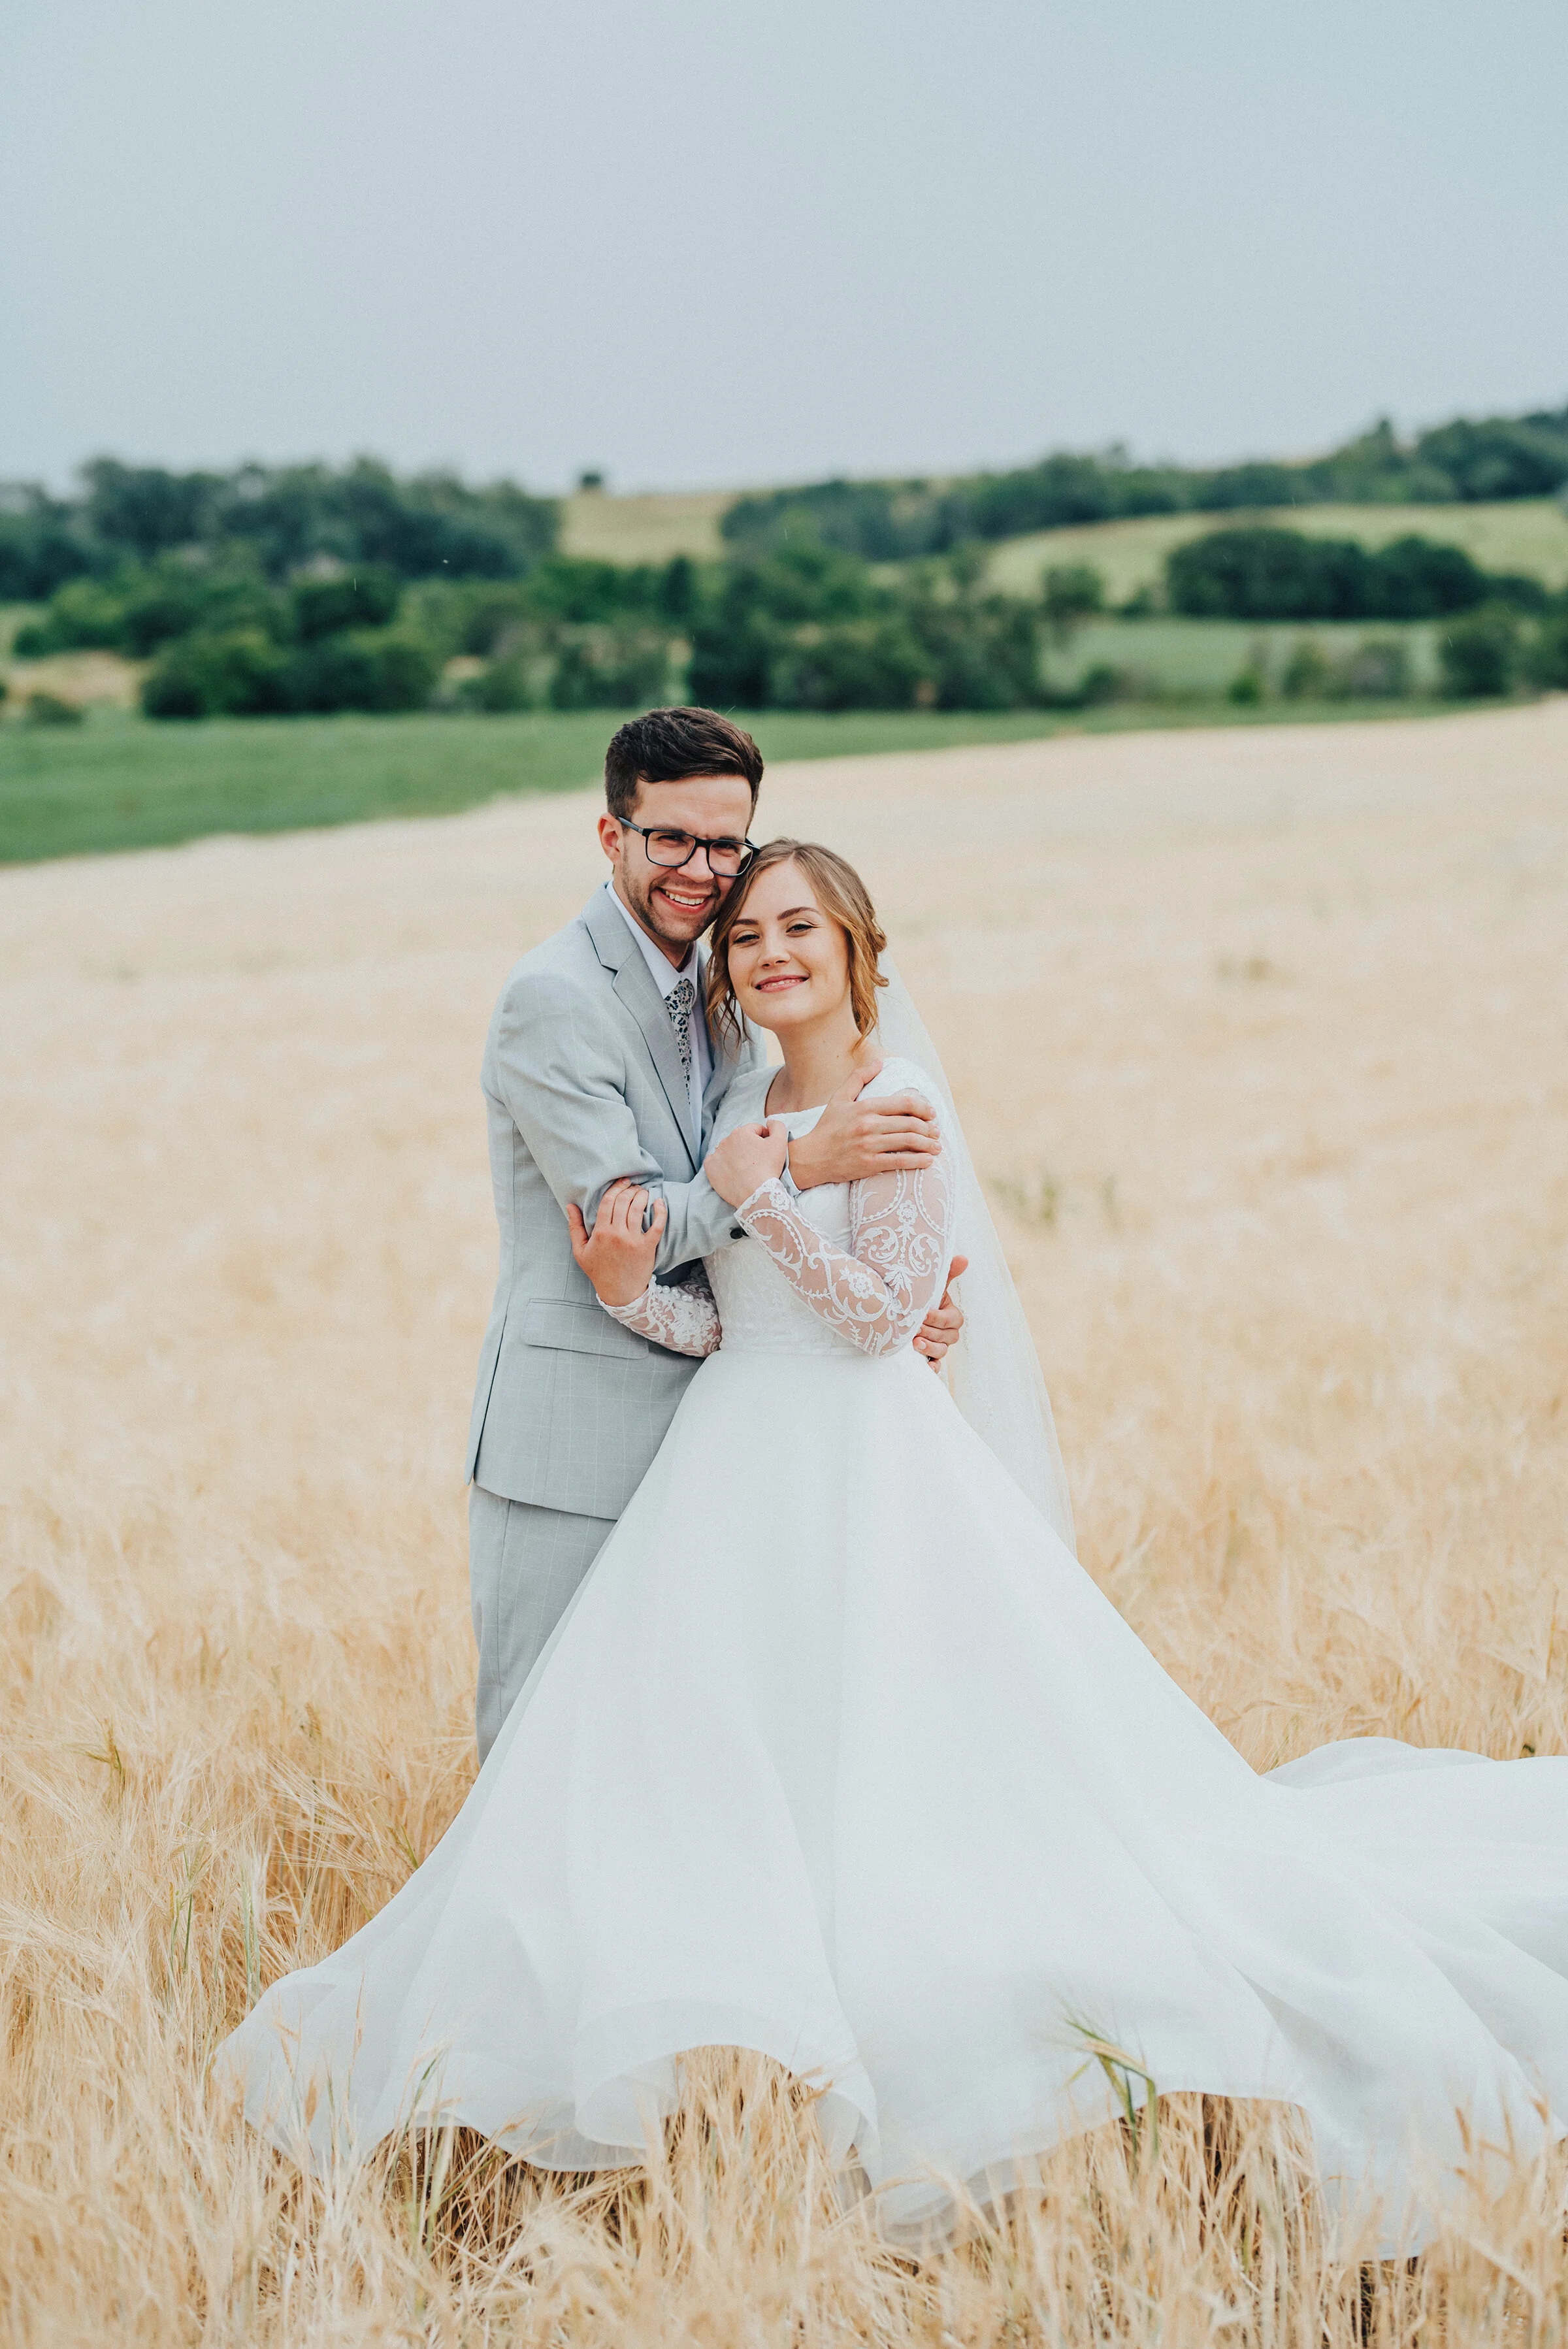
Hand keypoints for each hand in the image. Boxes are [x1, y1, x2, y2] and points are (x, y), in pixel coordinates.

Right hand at [566, 1179, 665, 1306]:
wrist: (619, 1292)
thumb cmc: (598, 1271)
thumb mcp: (580, 1251)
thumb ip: (574, 1227)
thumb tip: (570, 1206)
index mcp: (600, 1232)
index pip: (608, 1201)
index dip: (615, 1188)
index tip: (622, 1182)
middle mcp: (617, 1234)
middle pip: (623, 1201)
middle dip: (629, 1189)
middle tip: (633, 1185)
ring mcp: (633, 1240)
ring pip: (638, 1209)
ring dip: (642, 1195)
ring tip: (643, 1191)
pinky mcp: (647, 1247)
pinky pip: (657, 1225)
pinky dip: (660, 1211)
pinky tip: (659, 1202)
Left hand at [705, 1118, 789, 1208]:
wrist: (755, 1194)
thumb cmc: (768, 1168)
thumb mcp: (780, 1143)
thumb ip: (777, 1126)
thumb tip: (769, 1122)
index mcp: (741, 1132)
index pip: (755, 1130)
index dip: (764, 1139)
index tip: (768, 1152)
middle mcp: (726, 1140)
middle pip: (741, 1141)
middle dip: (749, 1148)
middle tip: (758, 1162)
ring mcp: (716, 1154)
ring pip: (729, 1151)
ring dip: (736, 1156)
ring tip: (747, 1170)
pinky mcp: (710, 1168)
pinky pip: (717, 1163)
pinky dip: (724, 1166)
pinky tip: (734, 1173)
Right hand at [786, 1062, 941, 1190]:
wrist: (811, 1157)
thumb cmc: (827, 1127)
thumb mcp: (839, 1098)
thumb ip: (859, 1078)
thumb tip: (878, 1061)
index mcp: (865, 1107)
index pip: (903, 1103)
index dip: (923, 1107)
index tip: (931, 1113)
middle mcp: (869, 1125)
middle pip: (910, 1123)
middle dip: (929, 1128)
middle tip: (937, 1131)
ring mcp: (870, 1145)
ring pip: (908, 1142)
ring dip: (928, 1144)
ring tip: (937, 1146)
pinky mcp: (869, 1164)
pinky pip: (900, 1162)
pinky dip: (918, 1161)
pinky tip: (928, 1161)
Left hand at [915, 1255, 968, 1367]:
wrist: (902, 1312)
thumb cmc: (921, 1298)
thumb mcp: (933, 1286)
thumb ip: (948, 1273)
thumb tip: (964, 1258)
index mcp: (952, 1315)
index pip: (952, 1319)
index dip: (938, 1318)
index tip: (923, 1313)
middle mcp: (948, 1332)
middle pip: (947, 1337)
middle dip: (931, 1333)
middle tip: (915, 1329)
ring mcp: (940, 1346)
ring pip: (942, 1352)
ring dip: (930, 1348)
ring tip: (914, 1344)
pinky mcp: (930, 1358)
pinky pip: (936, 1366)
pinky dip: (932, 1368)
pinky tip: (926, 1367)